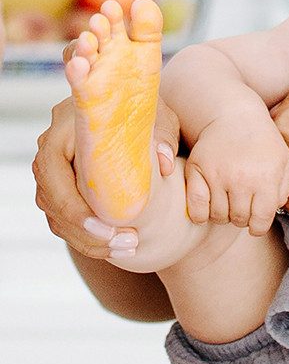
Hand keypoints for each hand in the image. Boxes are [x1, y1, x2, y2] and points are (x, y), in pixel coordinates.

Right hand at [32, 94, 178, 258]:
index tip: (106, 225)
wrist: (136, 120)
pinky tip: (120, 247)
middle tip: (127, 242)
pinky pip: (65, 222)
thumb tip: (164, 161)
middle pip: (49, 197)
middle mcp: (52, 148)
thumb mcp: (159, 117)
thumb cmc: (145, 116)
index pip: (50, 167)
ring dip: (89, 239)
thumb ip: (163, 135)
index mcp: (66, 126)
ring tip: (130, 247)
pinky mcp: (63, 191)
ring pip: (56, 215)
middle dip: (84, 229)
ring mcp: (55, 172)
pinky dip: (89, 239)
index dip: (71, 202)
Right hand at [184, 116, 288, 234]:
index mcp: (266, 179)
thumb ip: (284, 190)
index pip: (260, 220)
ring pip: (218, 216)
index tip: (256, 224)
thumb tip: (272, 212)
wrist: (236, 117)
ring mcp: (217, 175)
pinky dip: (200, 214)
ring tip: (228, 203)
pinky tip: (208, 208)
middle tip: (242, 207)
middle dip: (242, 218)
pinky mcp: (197, 170)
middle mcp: (241, 179)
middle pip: (239, 219)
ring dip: (223, 215)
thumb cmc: (264, 143)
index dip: (258, 227)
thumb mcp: (284, 163)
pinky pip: (195, 207)